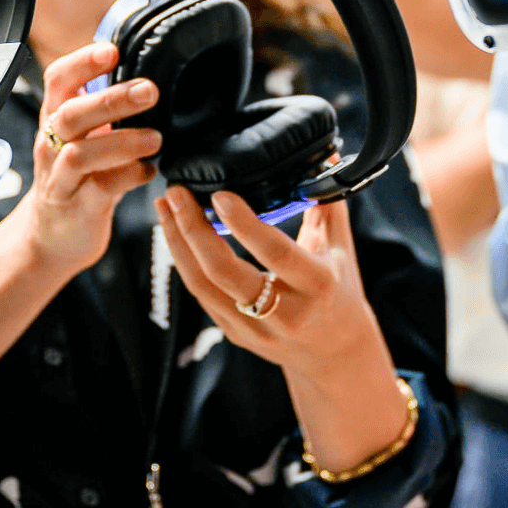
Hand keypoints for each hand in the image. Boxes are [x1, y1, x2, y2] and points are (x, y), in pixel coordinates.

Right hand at [7, 43, 160, 274]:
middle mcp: (52, 144)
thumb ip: (108, 108)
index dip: (82, 62)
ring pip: (80, 154)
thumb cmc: (77, 177)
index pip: (58, 79)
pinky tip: (148, 171)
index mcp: (56, 117)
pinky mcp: (76, 207)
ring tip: (155, 138)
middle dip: (111, 99)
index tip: (111, 51)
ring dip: (121, 143)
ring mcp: (61, 177)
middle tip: (149, 91)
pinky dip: (128, 177)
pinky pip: (99, 190)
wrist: (53, 235)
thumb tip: (149, 72)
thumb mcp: (87, 135)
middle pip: (71, 114)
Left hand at [156, 188, 384, 380]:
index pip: (275, 253)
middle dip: (193, 230)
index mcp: (317, 284)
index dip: (244, 224)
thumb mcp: (342, 248)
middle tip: (176, 194)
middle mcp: (285, 312)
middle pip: (225, 273)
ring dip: (178, 244)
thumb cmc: (339, 291)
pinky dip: (184, 262)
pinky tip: (175, 233)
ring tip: (165, 208)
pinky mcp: (236, 335)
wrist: (334, 353)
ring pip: (203, 286)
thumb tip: (327, 153)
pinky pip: (202, 296)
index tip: (219, 193)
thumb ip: (329, 202)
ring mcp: (256, 329)